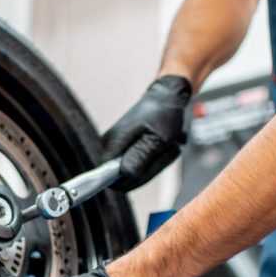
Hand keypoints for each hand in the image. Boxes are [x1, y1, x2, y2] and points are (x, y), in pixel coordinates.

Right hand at [102, 75, 191, 190]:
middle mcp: (109, 144)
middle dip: (146, 169)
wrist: (166, 97)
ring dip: (152, 164)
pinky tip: (158, 146)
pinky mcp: (123, 146)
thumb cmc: (164, 114)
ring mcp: (116, 145)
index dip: (129, 179)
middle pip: (123, 176)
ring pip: (132, 171)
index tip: (148, 168)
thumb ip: (141, 157)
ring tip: (162, 146)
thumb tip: (126, 173)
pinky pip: (136, 163)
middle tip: (161, 152)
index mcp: (114, 142)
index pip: (108, 176)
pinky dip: (151, 159)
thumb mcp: (158, 138)